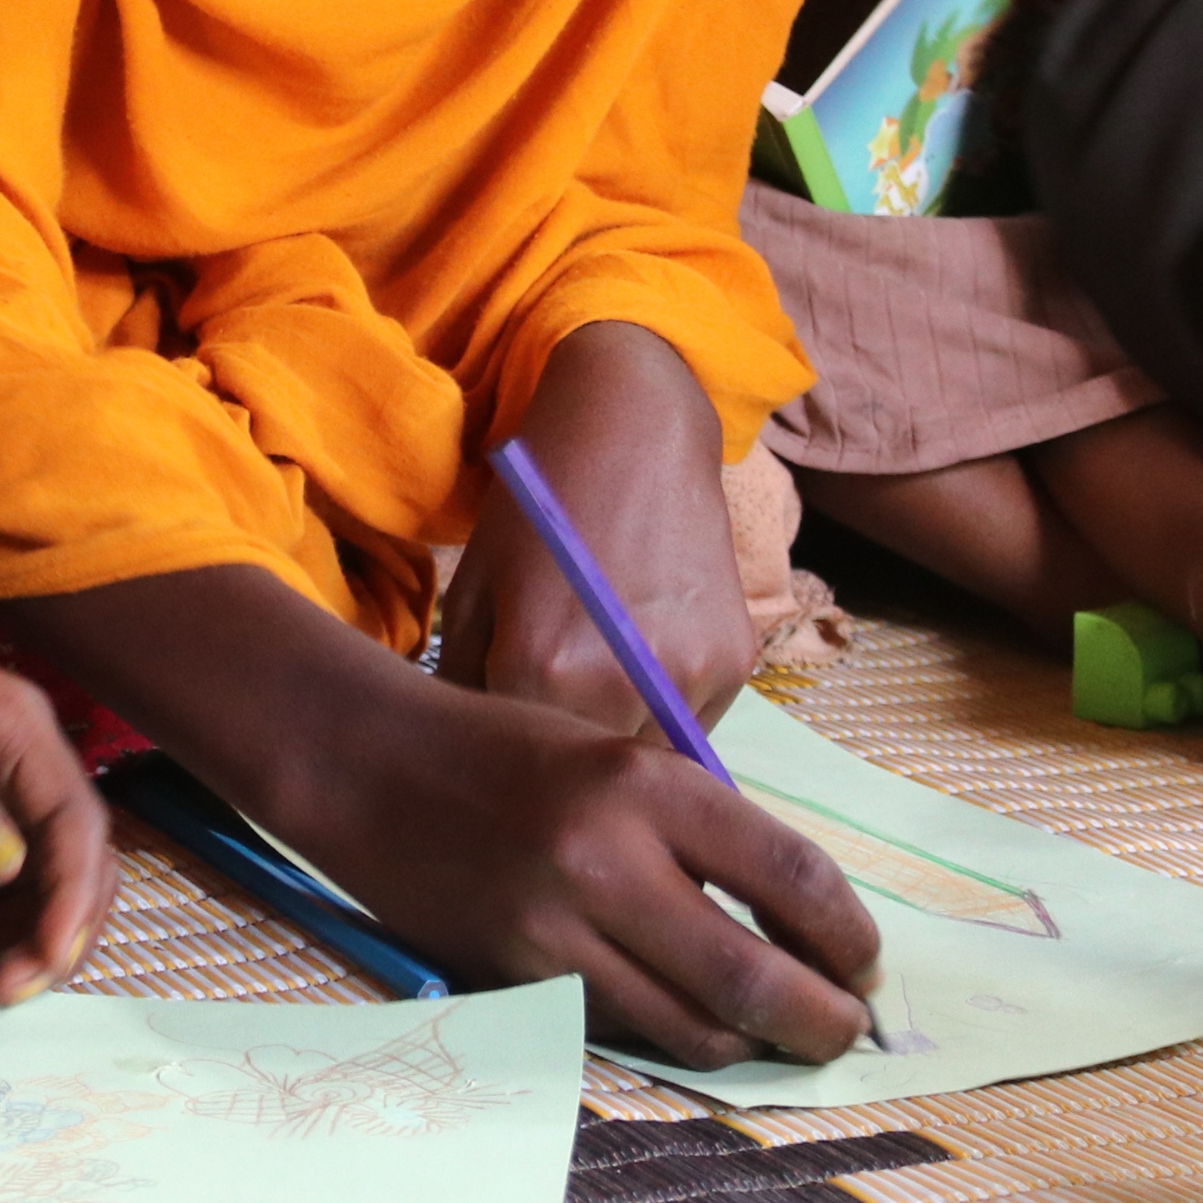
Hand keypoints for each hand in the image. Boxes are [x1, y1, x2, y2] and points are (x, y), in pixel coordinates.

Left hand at [0, 609, 115, 1002]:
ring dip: (5, 940)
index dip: (72, 897)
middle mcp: (22, 769)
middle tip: (2, 989)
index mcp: (20, 731)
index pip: (76, 823)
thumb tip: (4, 867)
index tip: (44, 958)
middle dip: (50, 934)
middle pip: (72, 866)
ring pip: (34, 892)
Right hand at [1, 562, 878, 1071]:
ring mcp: (555, 928)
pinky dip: (666, 1034)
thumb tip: (795, 916)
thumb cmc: (504, 748)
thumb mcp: (612, 754)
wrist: (369, 763)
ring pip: (690, 1027)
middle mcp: (606, 857)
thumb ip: (694, 827)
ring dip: (747, 1043)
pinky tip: (688, 1022)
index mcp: (645, 781)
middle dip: (820, 1019)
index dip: (847, 932)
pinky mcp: (514, 978)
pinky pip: (619, 1030)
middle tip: (846, 1030)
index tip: (866, 959)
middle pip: (753, 977)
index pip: (788, 872)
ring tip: (771, 1033)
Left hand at [439, 321, 756, 735]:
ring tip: (599, 682)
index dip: (513, 760)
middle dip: (568, 760)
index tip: (508, 742)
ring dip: (622, 743)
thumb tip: (477, 756)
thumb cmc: (537, 504)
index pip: (522, 771)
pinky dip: (667, 712)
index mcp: (540, 668)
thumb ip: (464, 684)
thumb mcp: (472, 591)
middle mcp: (622, 684)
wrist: (634, 425)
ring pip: (650, 759)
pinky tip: (645, 658)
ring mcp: (691, 674)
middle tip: (554, 715)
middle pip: (591, 777)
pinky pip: (696, 725)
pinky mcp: (738, 661)